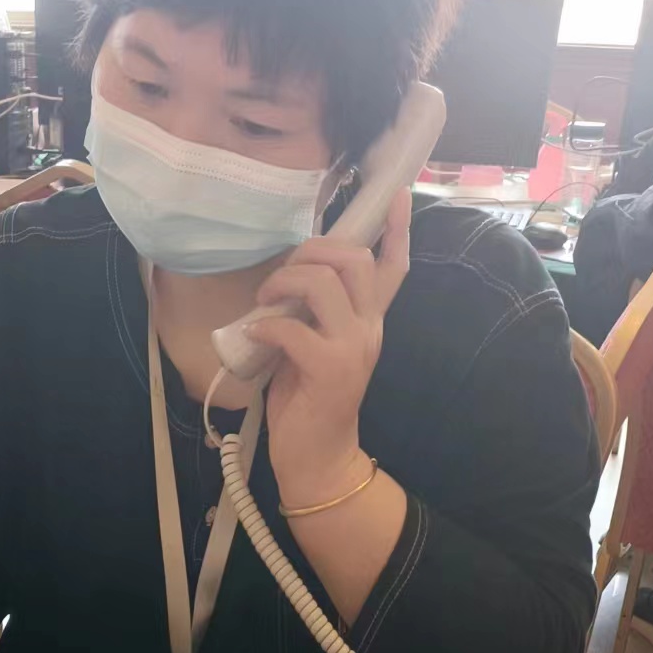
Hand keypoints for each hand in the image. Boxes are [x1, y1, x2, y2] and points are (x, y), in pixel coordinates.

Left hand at [247, 189, 410, 509]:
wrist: (318, 459)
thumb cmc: (308, 402)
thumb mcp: (314, 347)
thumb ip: (314, 313)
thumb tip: (288, 277)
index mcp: (368, 321)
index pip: (393, 267)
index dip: (396, 229)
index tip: (395, 194)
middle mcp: (369, 329)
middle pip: (355, 259)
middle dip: (311, 251)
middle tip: (281, 275)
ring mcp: (353, 348)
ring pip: (325, 283)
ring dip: (285, 281)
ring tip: (265, 301)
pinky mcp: (329, 369)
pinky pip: (294, 327)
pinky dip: (268, 325)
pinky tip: (257, 336)